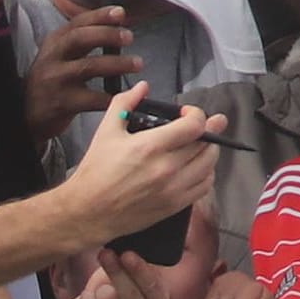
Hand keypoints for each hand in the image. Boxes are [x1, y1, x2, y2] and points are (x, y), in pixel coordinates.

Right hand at [22, 5, 143, 142]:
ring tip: (137, 63)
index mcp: (54, 43)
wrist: (27, 115)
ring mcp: (57, 80)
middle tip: (129, 36)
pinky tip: (128, 95)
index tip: (120, 12)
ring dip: (117, 64)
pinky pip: (93, 99)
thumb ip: (79, 43)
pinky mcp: (63, 103)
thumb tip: (115, 29)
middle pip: (80, 38)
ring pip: (89, 67)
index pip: (77, 23)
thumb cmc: (50, 82)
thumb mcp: (57, 57)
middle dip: (107, 34)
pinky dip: (112, 97)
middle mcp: (52, 58)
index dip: (99, 15)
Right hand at [63, 82, 223, 245]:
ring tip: (199, 144)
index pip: (194, 125)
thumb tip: (143, 87)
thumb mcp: (106, 131)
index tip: (188, 113)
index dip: (197, 114)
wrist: (89, 211)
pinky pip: (205, 186)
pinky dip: (206, 173)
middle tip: (202, 126)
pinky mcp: (176, 205)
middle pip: (206, 144)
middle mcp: (166, 168)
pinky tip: (197, 167)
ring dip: (209, 150)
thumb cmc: (96, 172)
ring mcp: (174, 189)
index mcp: (150, 147)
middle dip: (208, 130)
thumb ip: (125, 103)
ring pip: (209, 164)